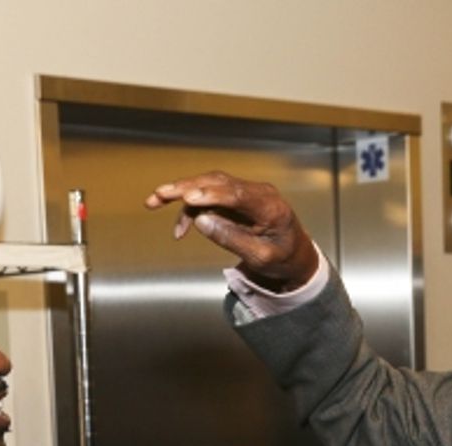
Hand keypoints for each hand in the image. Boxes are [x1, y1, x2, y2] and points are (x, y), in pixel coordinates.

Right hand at [145, 171, 318, 290]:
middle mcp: (257, 192)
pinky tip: (181, 227)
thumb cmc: (283, 258)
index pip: (238, 194)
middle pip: (218, 182)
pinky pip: (210, 196)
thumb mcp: (260, 257)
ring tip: (156, 200)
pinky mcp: (235, 197)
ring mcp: (246, 192)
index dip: (211, 194)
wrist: (295, 255)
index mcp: (270, 207)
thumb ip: (231, 239)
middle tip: (160, 194)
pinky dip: (192, 208)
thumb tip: (202, 221)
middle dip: (186, 188)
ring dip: (182, 191)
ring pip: (209, 184)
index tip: (189, 199)